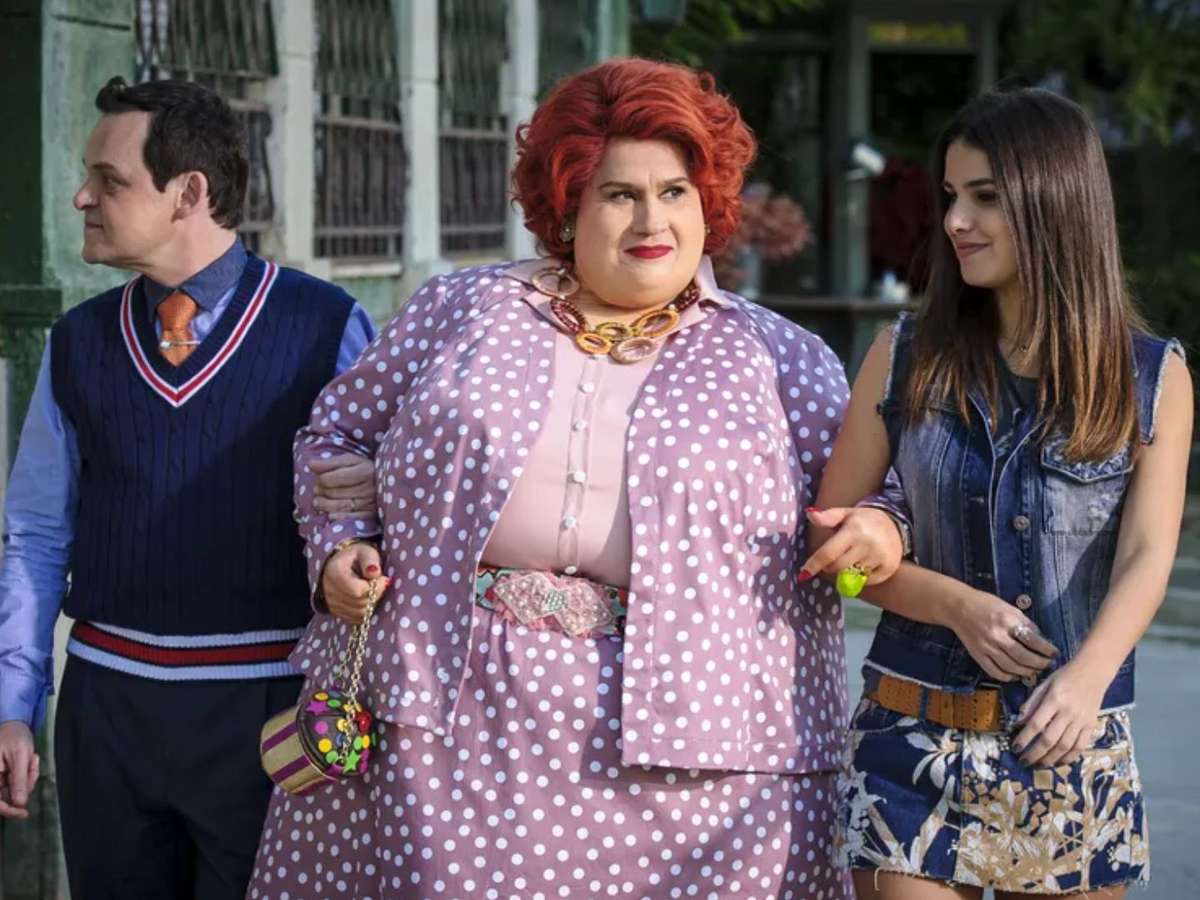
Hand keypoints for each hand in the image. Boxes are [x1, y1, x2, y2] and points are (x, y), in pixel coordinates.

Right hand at [0, 720, 38, 819]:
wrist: (14, 725)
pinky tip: (30, 761)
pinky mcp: (3, 779)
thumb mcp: (20, 756)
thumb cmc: (15, 736)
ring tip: (32, 759)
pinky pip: (18, 785)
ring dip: (28, 780)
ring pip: (15, 792)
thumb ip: (19, 780)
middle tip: (33, 765)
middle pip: (7, 797)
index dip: (8, 810)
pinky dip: (28, 777)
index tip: (24, 812)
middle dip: (25, 786)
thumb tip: (19, 804)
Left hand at [310, 454, 375, 519]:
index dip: (320, 479)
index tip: (321, 479)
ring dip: (323, 505)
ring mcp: (370, 504)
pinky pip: (347, 518)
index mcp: (364, 471)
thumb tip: (310, 464)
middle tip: (317, 490)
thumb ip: (331, 462)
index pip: (330, 478)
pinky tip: (329, 514)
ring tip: (318, 502)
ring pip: (337, 507)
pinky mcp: (370, 516)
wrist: (388, 485)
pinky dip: (335, 517)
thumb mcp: (351, 461)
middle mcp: (368, 488)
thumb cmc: (366, 470)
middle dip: (320, 492)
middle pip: (332, 493)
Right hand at [321, 542, 388, 624]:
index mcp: (334, 573)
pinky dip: (366, 611)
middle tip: (381, 584)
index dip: (375, 588)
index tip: (384, 578)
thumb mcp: (365, 552)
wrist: (341, 565)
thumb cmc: (356, 557)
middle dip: (376, 595)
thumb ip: (370, 561)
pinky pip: (356, 619)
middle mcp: (330, 591)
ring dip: (372, 604)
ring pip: (359, 614)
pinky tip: (368, 598)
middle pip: (359, 604)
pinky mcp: (337, 613)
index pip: (357, 590)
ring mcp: (331, 604)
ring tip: (374, 591)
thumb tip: (375, 573)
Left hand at [799, 507, 903, 586]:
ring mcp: (879, 558)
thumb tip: (810, 514)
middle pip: (838, 567)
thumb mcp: (845, 514)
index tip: (803, 574)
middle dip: (829, 566)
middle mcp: (867, 545)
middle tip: (832, 558)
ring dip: (846, 571)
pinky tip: (864, 563)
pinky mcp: (888, 568)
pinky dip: (860, 576)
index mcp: (853, 530)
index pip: (829, 553)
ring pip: (851, 575)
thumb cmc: (863, 520)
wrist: (896, 523)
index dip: (814, 565)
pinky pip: (866, 581)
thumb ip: (827, 517)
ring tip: (851, 557)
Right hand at [944, 588, 1058, 681]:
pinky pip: (995, 671)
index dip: (1046, 649)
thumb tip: (1040, 638)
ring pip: (1011, 667)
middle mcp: (996, 636)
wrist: (957, 607)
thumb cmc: (984, 604)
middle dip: (1040, 663)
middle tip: (1048, 664)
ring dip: (1026, 671)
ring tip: (1035, 670)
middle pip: (1023, 657)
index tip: (1055, 653)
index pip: (1032, 640)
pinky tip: (1015, 675)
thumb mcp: (1009, 607)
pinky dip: (1007, 677)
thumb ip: (1024, 623)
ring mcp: (986, 647)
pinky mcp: (977, 655)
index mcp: (1006, 621)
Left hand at [1013, 660, 1107, 766]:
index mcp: (1054, 700)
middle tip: (1023, 762)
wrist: (1093, 671)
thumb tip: (1018, 722)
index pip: (1036, 724)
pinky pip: (1081, 746)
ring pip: (1065, 746)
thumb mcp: (1044, 684)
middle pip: (1050, 739)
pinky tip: (1059, 762)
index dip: (1024, 738)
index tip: (1015, 747)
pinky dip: (1069, 757)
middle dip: (1034, 753)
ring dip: (1050, 759)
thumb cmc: (1065, 676)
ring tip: (1038, 765)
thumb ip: (1031, 703)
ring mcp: (1081, 721)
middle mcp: (1068, 712)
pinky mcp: (1091, 726)